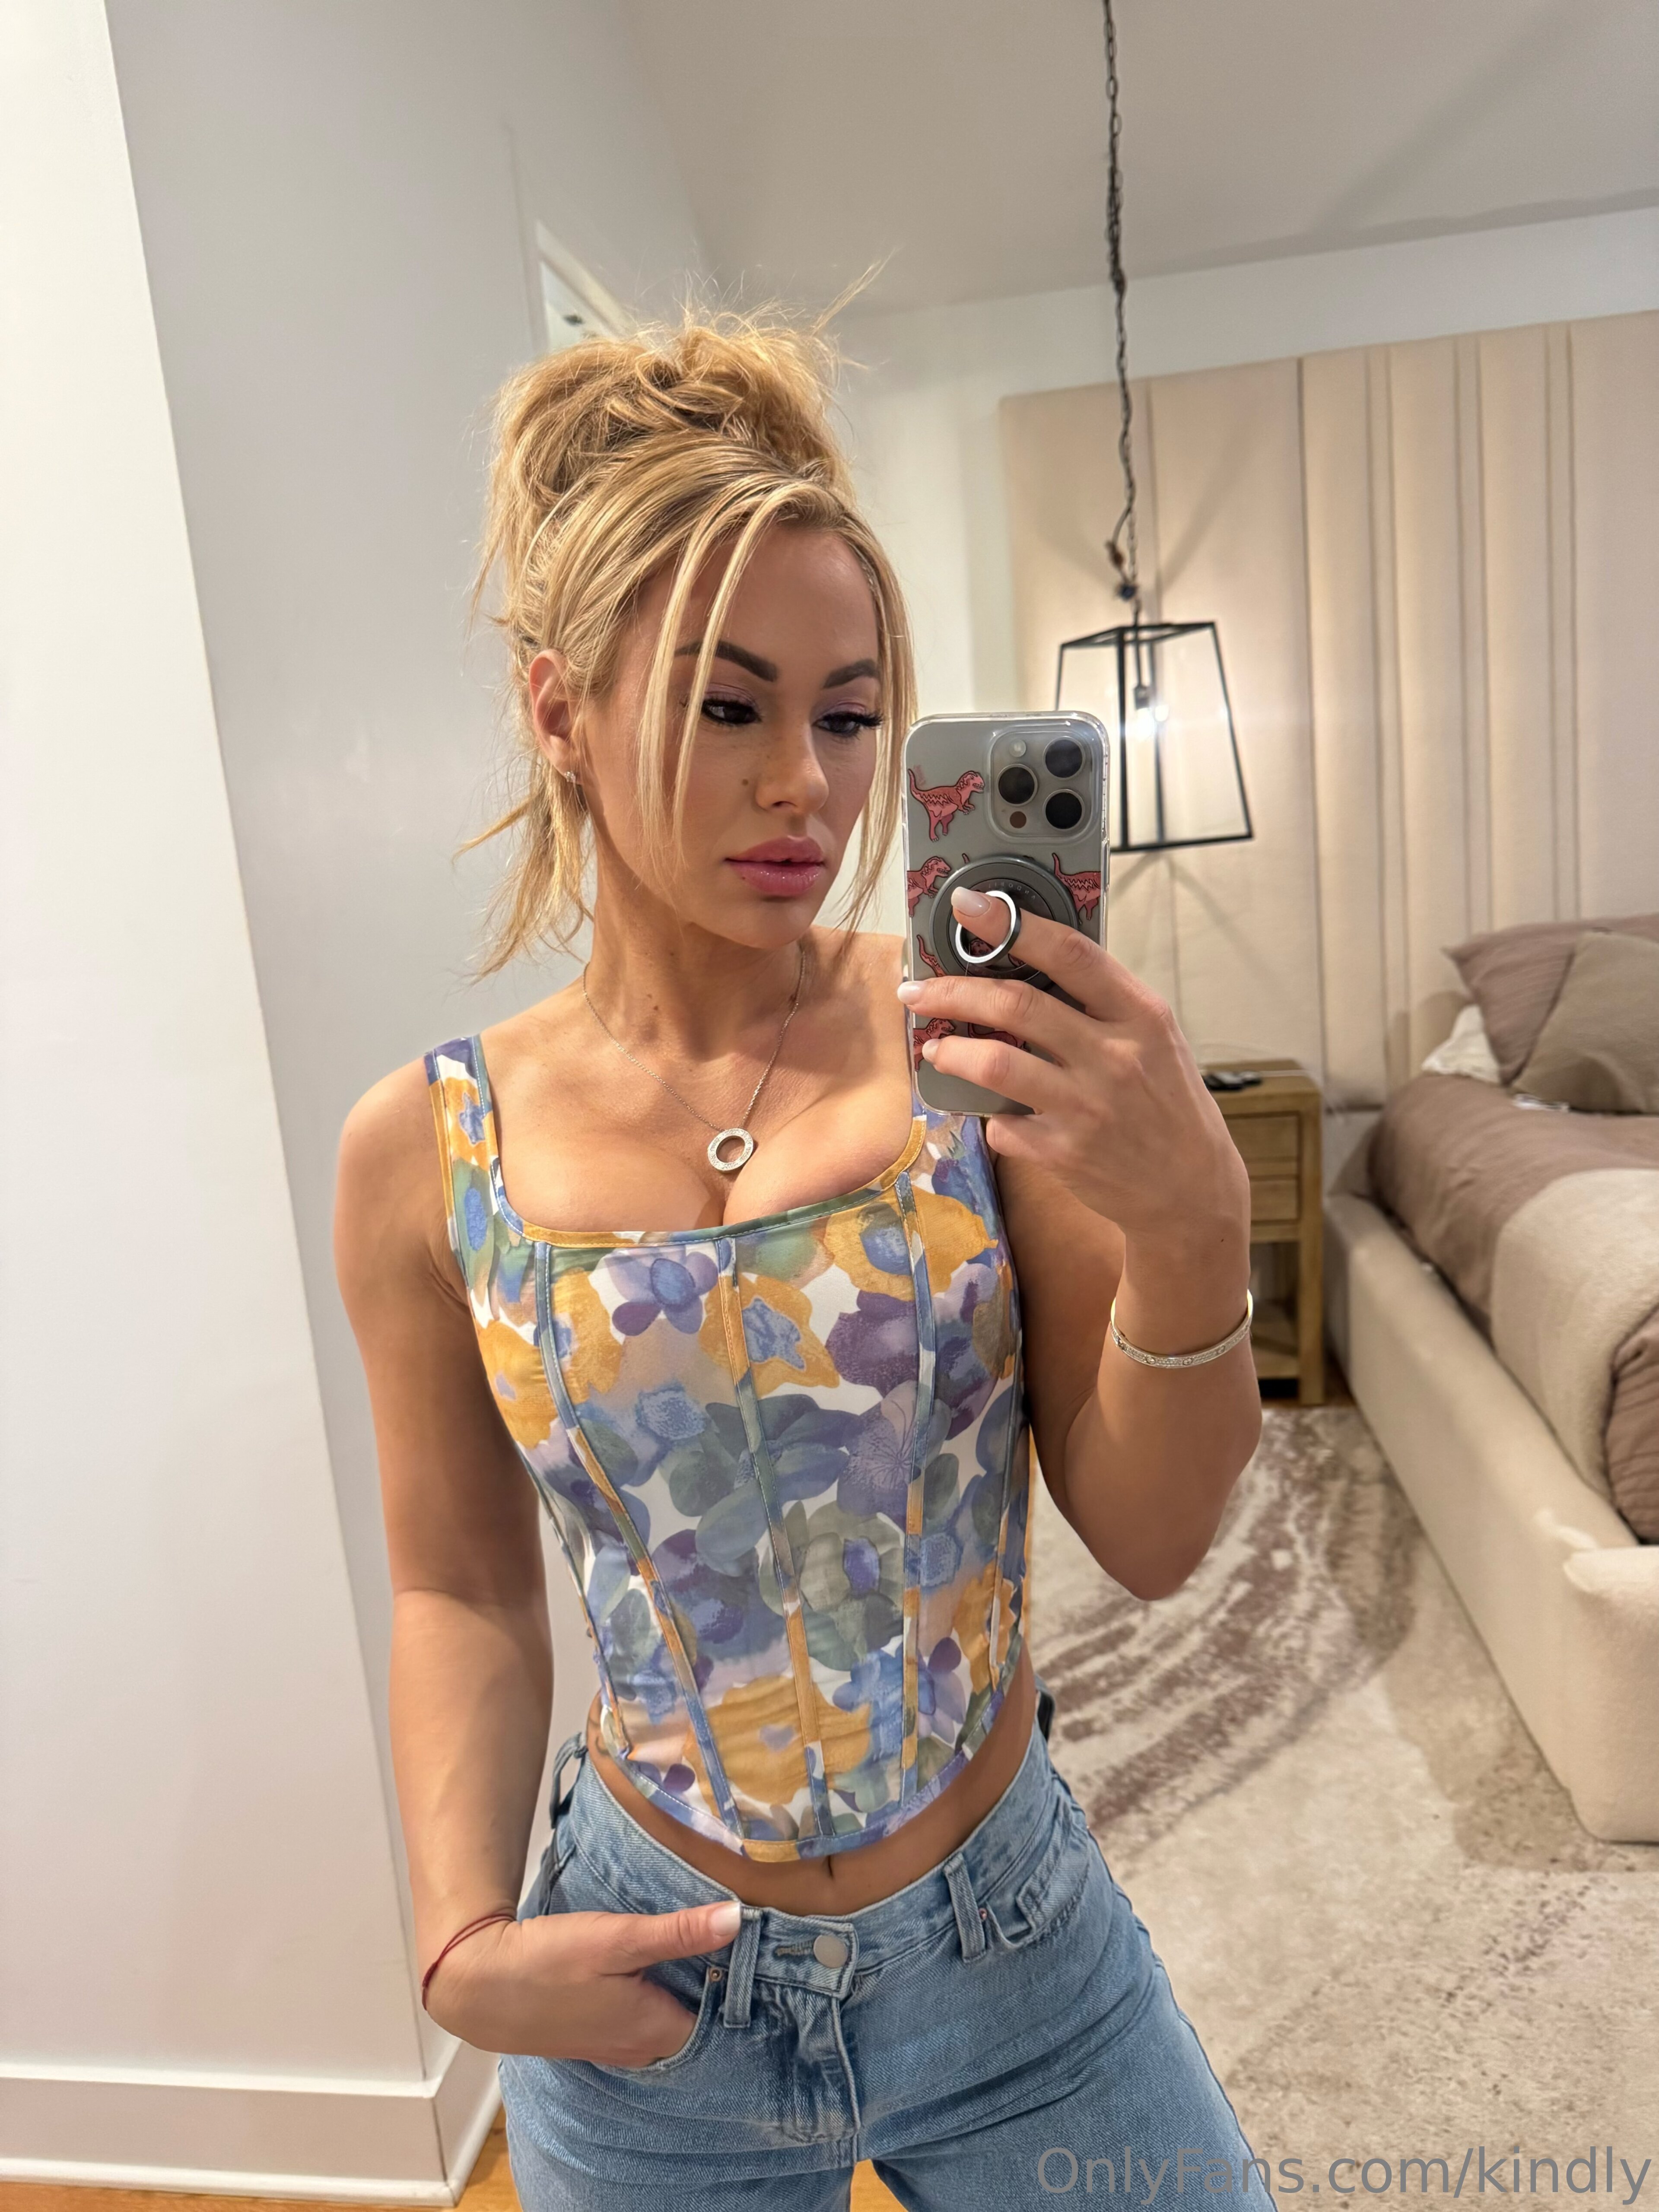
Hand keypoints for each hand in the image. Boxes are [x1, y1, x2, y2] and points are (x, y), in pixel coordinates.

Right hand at [425, 1895, 739, 2062]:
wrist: (480, 1986)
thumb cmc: (549, 1963)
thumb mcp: (618, 1938)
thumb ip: (679, 1932)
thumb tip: (737, 1918)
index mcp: (655, 2029)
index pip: (721, 2019)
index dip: (740, 1985)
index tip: (754, 1952)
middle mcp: (640, 2048)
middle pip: (695, 2023)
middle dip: (714, 1988)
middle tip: (732, 1944)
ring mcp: (614, 2046)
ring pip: (666, 2022)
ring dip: (681, 1992)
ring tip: (698, 1952)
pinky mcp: (593, 2036)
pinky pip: (640, 2021)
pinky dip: (653, 1998)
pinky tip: (650, 1970)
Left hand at [898, 887, 1248, 1248]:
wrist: (1191, 1191)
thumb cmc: (1166, 1105)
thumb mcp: (1155, 1040)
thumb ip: (1103, 1003)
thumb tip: (1031, 961)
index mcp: (1141, 1015)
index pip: (1071, 953)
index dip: (1012, 923)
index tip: (968, 904)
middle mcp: (1114, 1057)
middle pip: (1017, 1004)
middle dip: (952, 990)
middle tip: (916, 989)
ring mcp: (1087, 1107)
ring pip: (995, 1063)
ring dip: (951, 1051)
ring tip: (934, 1048)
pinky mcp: (1064, 1153)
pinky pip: (1002, 1123)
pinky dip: (988, 1116)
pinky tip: (990, 1112)